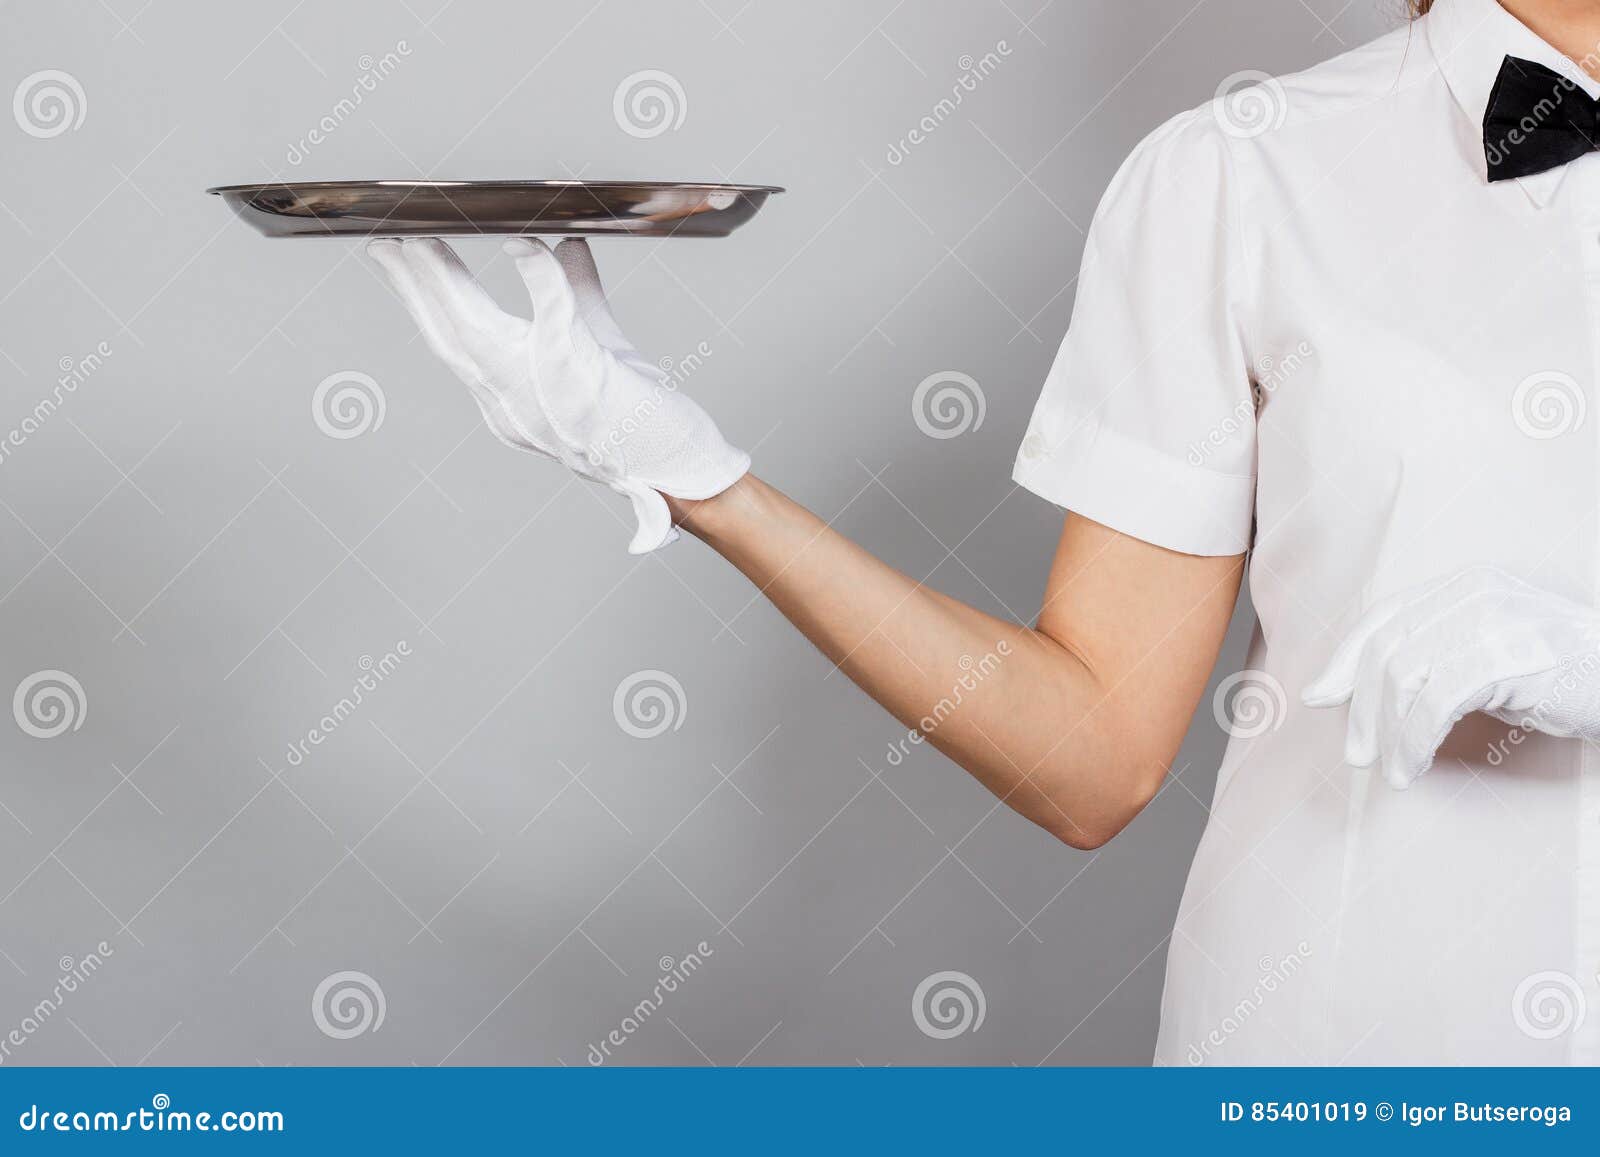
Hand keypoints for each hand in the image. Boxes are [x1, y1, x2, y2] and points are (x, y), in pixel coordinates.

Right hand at [367, 236, 748, 552]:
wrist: (681, 474)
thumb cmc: (642, 422)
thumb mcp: (601, 351)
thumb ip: (576, 296)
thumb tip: (564, 243)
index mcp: (510, 403)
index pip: (453, 345)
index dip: (420, 302)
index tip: (397, 260)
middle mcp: (514, 408)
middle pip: (449, 338)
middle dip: (412, 287)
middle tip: (387, 241)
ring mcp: (544, 398)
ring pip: (477, 332)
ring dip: (445, 282)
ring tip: (422, 240)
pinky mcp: (581, 383)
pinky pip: (553, 321)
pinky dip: (539, 280)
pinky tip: (526, 243)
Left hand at [1302, 566, 1599, 787]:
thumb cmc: (1562, 675)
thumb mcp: (1490, 651)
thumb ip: (1435, 654)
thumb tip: (1362, 690)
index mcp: (1464, 586)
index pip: (1384, 617)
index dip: (1344, 660)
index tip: (1318, 696)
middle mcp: (1474, 594)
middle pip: (1386, 650)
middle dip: (1361, 708)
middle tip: (1357, 753)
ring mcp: (1494, 622)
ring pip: (1404, 678)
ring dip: (1388, 733)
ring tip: (1391, 769)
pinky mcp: (1510, 659)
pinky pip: (1436, 704)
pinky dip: (1414, 741)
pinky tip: (1413, 765)